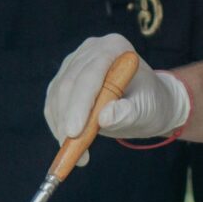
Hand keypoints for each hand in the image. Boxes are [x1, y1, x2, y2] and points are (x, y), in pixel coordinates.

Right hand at [44, 34, 188, 163]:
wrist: (145, 101)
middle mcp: (90, 50)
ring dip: (60, 126)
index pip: (91, 74)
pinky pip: (52, 104)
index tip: (75, 132)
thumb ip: (128, 112)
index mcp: (114, 47)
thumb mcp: (146, 109)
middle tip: (72, 150)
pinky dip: (57, 126)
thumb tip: (105, 117)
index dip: (80, 104)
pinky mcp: (62, 79)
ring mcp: (74, 63)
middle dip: (67, 119)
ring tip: (75, 153)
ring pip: (57, 96)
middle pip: (69, 84)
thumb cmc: (150, 102)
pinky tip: (68, 145)